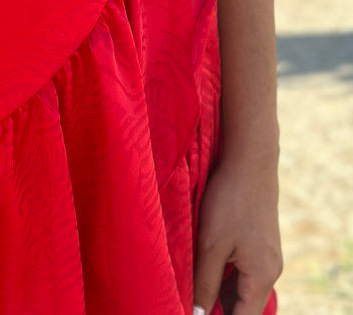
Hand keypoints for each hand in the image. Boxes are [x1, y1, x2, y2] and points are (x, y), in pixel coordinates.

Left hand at [193, 151, 281, 314]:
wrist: (250, 160)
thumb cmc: (230, 200)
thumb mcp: (211, 244)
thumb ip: (204, 283)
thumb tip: (197, 314)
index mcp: (262, 277)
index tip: (194, 312)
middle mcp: (270, 271)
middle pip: (244, 305)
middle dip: (218, 307)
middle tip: (189, 299)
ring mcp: (267, 256)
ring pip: (241, 286)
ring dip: (219, 289)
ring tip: (193, 282)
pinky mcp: (261, 242)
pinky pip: (243, 269)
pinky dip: (225, 272)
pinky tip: (204, 262)